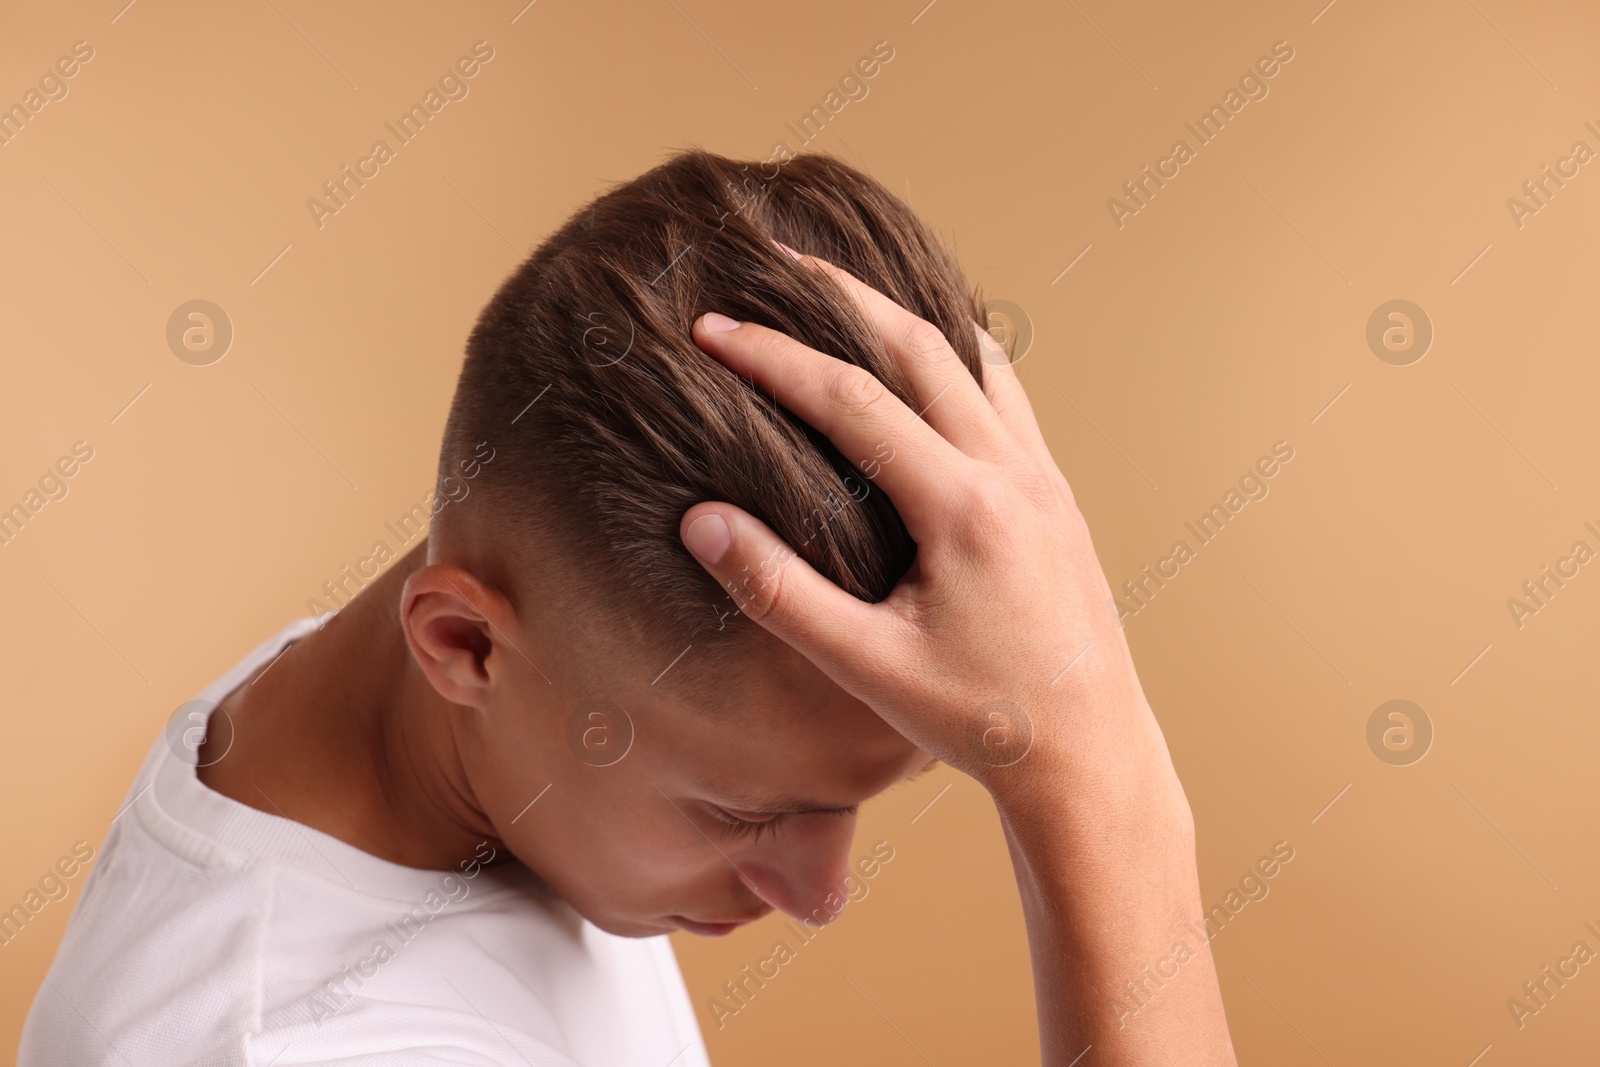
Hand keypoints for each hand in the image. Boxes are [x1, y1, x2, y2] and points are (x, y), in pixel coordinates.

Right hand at [679, 253, 1173, 801]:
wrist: (1092, 754)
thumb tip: (702, 520)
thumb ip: (780, 591)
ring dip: (899, 315)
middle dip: (838, 298)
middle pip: (918, 345)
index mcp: (964, 508)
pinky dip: (953, 353)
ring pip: (969, 357)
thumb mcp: (867, 668)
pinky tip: (925, 357)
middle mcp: (1012, 472)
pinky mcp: (1054, 492)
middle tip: (772, 261)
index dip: (773, 357)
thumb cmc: (982, 721)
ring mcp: (1042, 476)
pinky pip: (1002, 392)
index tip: (711, 328)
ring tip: (841, 289)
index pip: (852, 400)